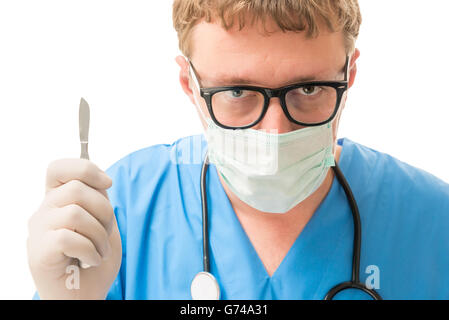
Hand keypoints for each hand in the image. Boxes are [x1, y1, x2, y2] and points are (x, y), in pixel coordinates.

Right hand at [27, 159, 121, 298]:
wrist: (86, 295)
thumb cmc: (94, 259)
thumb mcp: (103, 223)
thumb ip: (98, 200)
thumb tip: (102, 180)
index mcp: (58, 201)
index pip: (58, 168)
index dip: (84, 168)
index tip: (107, 183)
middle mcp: (44, 211)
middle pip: (76, 188)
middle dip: (104, 211)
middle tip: (105, 234)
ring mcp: (38, 231)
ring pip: (75, 213)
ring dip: (99, 235)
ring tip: (100, 251)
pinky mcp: (39, 252)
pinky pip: (69, 237)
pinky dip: (90, 250)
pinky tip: (91, 260)